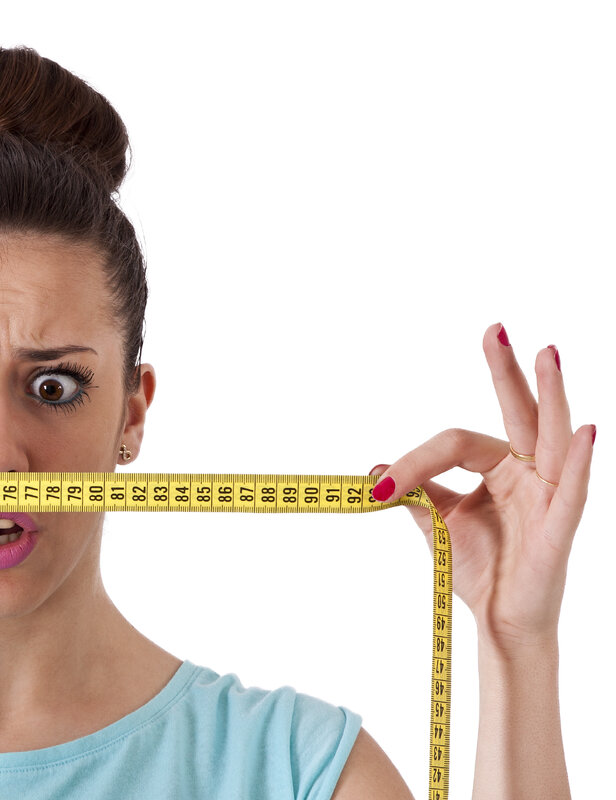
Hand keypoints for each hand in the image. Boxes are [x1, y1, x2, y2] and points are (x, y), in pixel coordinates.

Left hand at [370, 323, 594, 656]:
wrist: (498, 620)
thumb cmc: (480, 568)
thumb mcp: (438, 521)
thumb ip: (415, 490)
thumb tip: (376, 466)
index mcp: (499, 468)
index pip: (455, 443)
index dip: (414, 461)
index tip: (379, 487)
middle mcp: (529, 473)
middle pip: (519, 414)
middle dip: (507, 371)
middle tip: (495, 329)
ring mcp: (549, 496)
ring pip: (551, 437)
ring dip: (550, 395)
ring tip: (547, 353)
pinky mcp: (561, 526)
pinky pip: (574, 488)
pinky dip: (580, 459)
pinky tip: (585, 430)